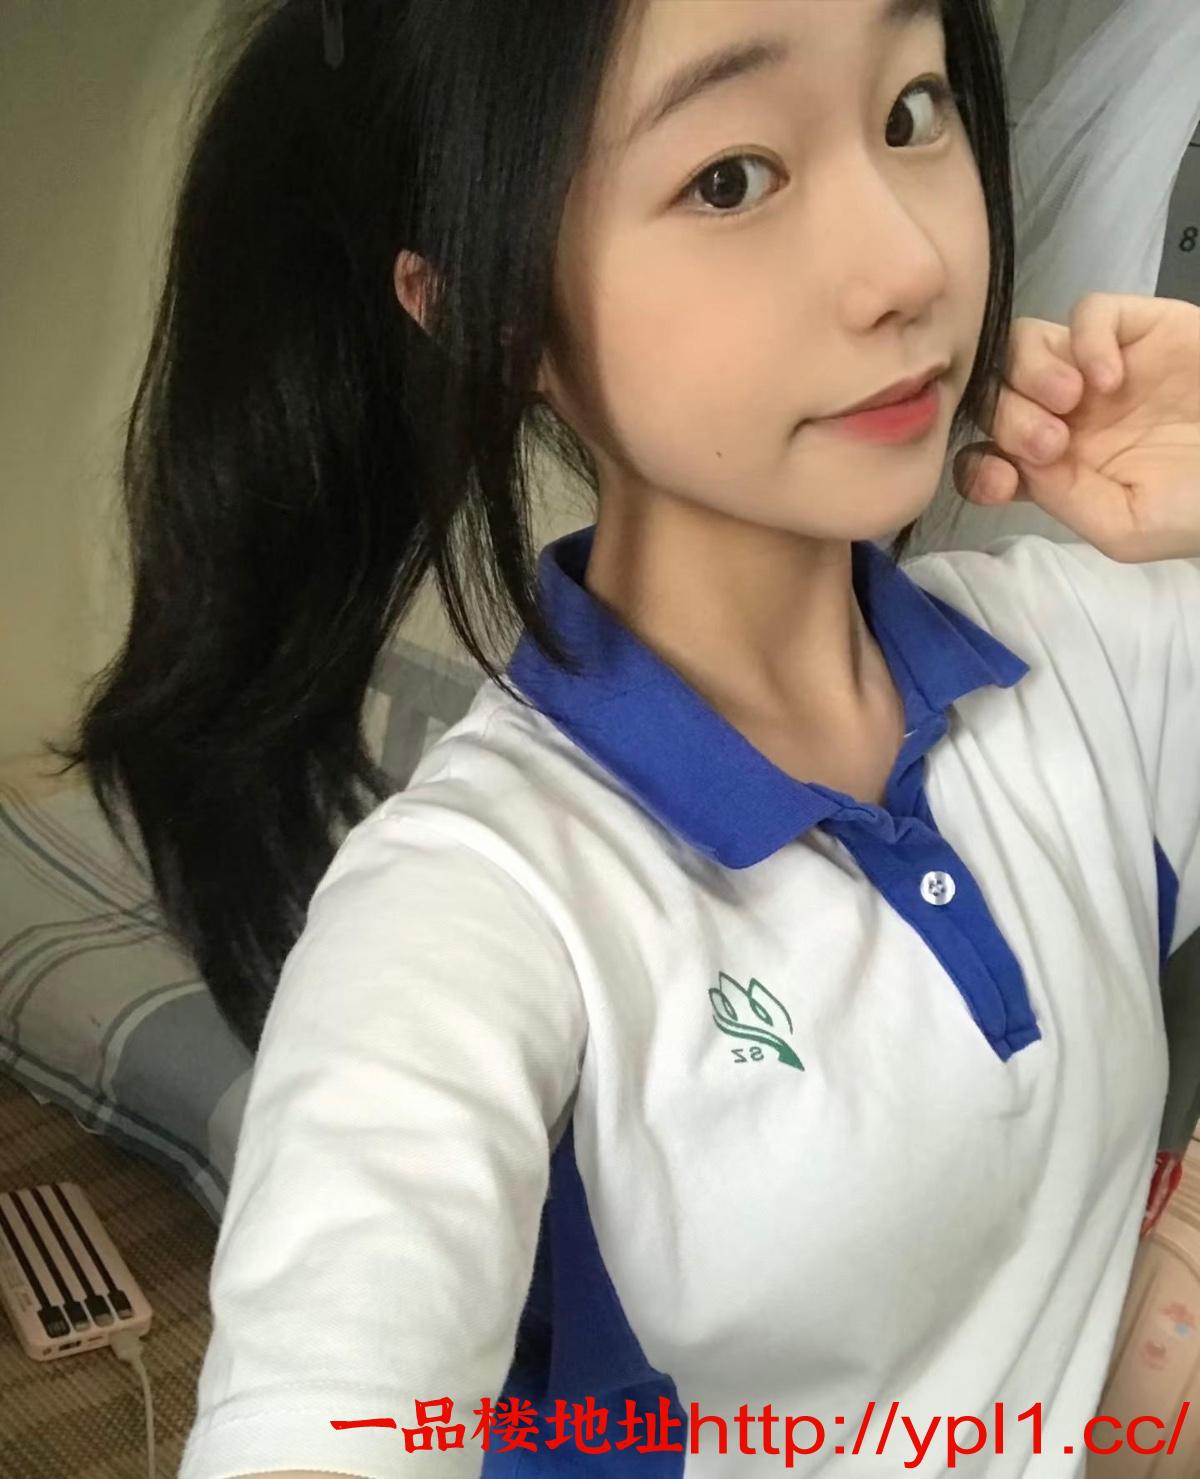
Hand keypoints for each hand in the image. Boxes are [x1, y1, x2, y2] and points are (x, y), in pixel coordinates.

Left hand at [952, 293, 1199, 561]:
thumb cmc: (1199, 506)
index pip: (981, 454)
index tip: (1002, 479)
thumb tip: (1019, 461)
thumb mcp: (1126, 529)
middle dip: (1006, 418)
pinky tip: (1110, 376)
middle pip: (993, 394)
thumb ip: (1064, 500)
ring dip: (1030, 373)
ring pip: (1023, 344)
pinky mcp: (1139, 328)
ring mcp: (1096, 368)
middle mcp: (1064, 414)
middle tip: (1051, 441)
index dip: (975, 463)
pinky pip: (1089, 313)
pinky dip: (1087, 339)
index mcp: (1055, 467)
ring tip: (1072, 402)